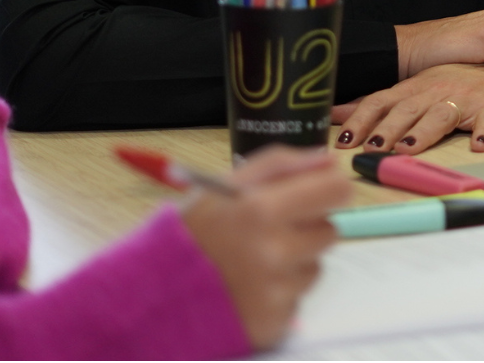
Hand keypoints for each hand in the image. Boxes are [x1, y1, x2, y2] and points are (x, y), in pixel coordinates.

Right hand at [179, 146, 350, 350]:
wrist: (148, 299)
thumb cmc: (189, 235)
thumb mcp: (222, 187)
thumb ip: (279, 165)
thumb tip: (328, 159)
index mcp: (260, 209)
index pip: (335, 191)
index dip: (329, 190)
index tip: (317, 194)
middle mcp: (274, 251)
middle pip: (329, 231)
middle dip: (307, 228)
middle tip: (271, 232)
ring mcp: (276, 291)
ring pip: (314, 266)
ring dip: (293, 262)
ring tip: (253, 263)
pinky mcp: (274, 323)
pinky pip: (297, 299)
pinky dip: (280, 294)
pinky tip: (249, 290)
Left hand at [331, 62, 483, 153]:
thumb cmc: (460, 81)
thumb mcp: (417, 88)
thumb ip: (380, 104)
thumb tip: (338, 113)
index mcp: (415, 87)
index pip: (380, 101)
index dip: (360, 120)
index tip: (342, 141)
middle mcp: (435, 90)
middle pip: (405, 110)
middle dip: (385, 129)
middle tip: (370, 149)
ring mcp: (464, 98)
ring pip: (440, 115)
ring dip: (423, 132)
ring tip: (409, 149)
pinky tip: (480, 146)